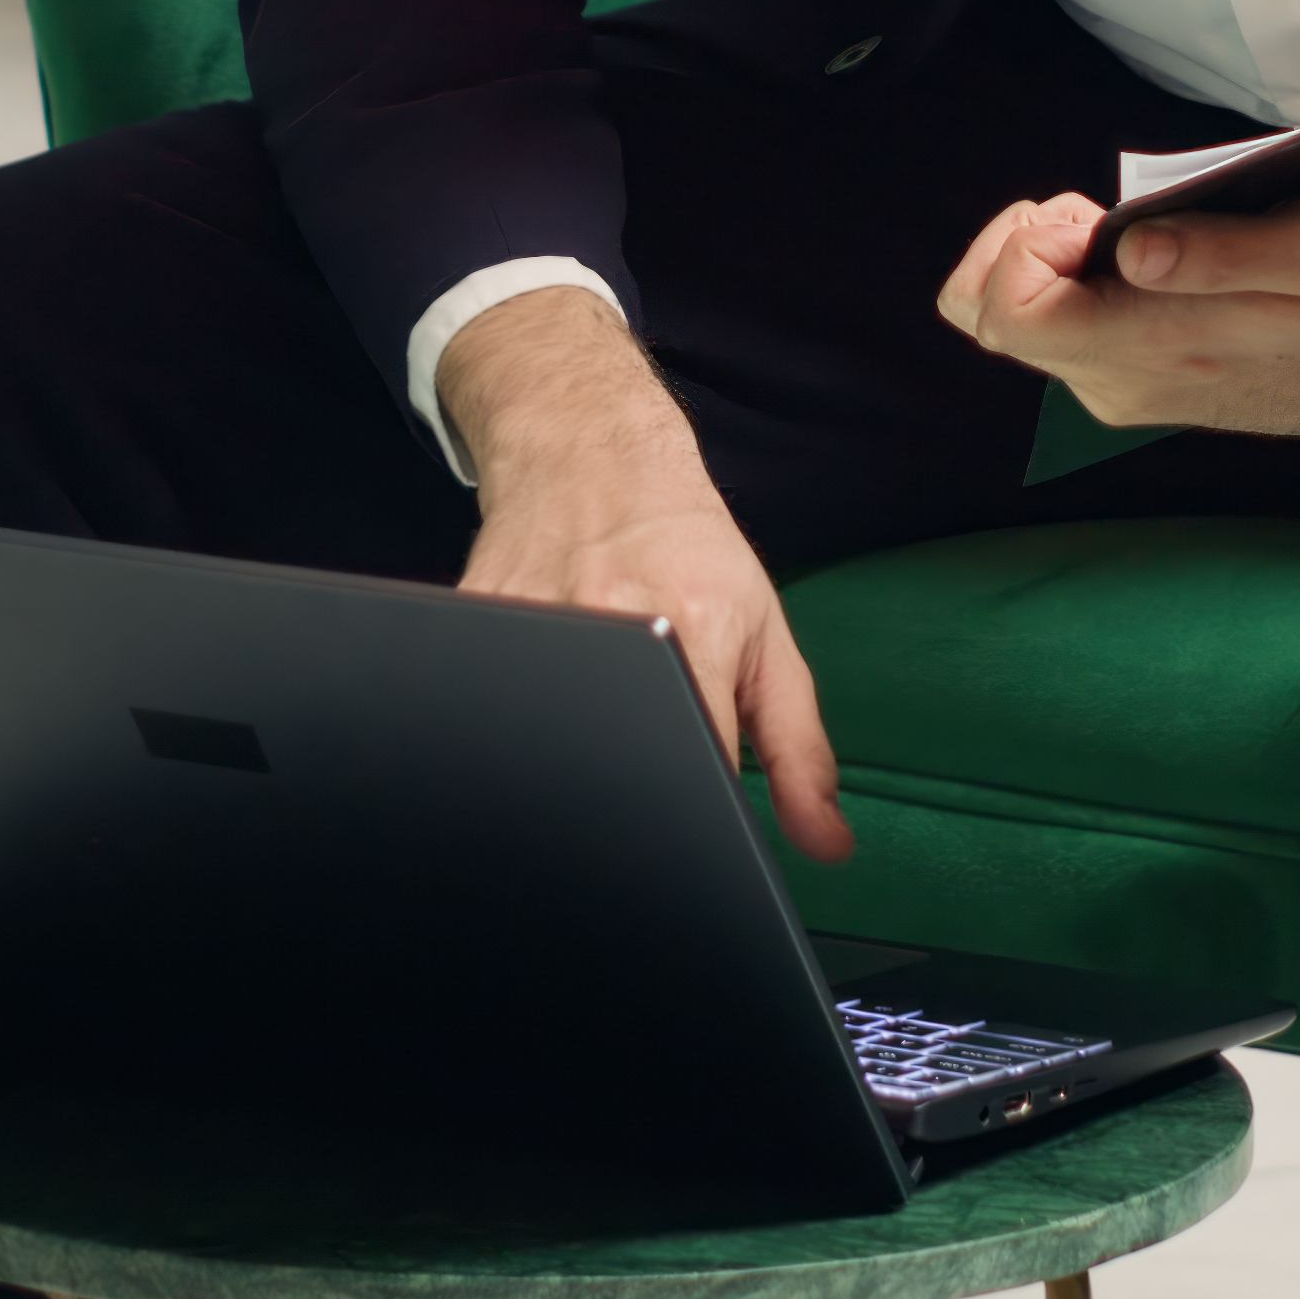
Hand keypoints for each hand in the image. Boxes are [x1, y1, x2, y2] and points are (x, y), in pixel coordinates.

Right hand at [441, 290, 852, 860]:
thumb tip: (827, 844)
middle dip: (626, 782)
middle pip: (609, 765)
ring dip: (567, 744)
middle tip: (636, 749)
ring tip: (592, 698)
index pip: (698, 770)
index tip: (694, 826)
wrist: (589, 454)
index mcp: (692, 630)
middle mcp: (608, 622)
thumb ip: (798, 749)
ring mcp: (530, 619)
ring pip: (543, 742)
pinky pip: (490, 702)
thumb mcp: (763, 637)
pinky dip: (516, 711)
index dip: (698, 817)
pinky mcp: (472, 616)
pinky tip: (537, 679)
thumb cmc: (684, 548)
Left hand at [932, 182, 1299, 447]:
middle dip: (1022, 247)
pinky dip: (1079, 283)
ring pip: (1029, 328)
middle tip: (1091, 209)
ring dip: (1052, 262)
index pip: (1006, 313)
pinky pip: (1069, 334)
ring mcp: (1132, 392)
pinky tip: (1144, 256)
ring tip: (1124, 227)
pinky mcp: (1149, 383)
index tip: (1086, 207)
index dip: (1020, 243)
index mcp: (1153, 352)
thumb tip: (1133, 253)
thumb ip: (1219, 254)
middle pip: (995, 321)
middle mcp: (1122, 387)